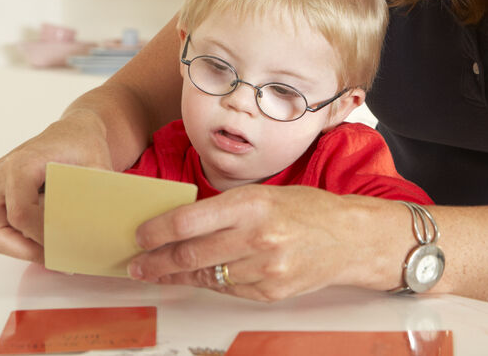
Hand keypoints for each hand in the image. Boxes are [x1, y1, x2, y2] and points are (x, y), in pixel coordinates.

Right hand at [0, 111, 112, 261]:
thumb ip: (96, 198)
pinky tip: (46, 236)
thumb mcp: (98, 167)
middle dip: (25, 251)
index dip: (40, 237)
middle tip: (56, 258)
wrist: (74, 131)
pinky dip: (19, 237)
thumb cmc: (84, 145)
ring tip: (53, 250)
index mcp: (21, 164)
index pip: (20, 214)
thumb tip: (98, 233)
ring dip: (20, 247)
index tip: (65, 247)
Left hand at [127, 184, 391, 301]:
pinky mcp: (270, 292)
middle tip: (136, 265)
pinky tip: (197, 278)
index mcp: (253, 204)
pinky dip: (210, 283)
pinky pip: (228, 290)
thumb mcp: (266, 195)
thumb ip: (226, 209)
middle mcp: (257, 236)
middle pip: (190, 255)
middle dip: (156, 262)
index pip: (190, 221)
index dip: (157, 232)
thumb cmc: (309, 210)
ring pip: (205, 277)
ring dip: (177, 277)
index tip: (139, 236)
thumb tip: (180, 224)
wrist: (350, 238)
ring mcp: (265, 268)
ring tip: (158, 273)